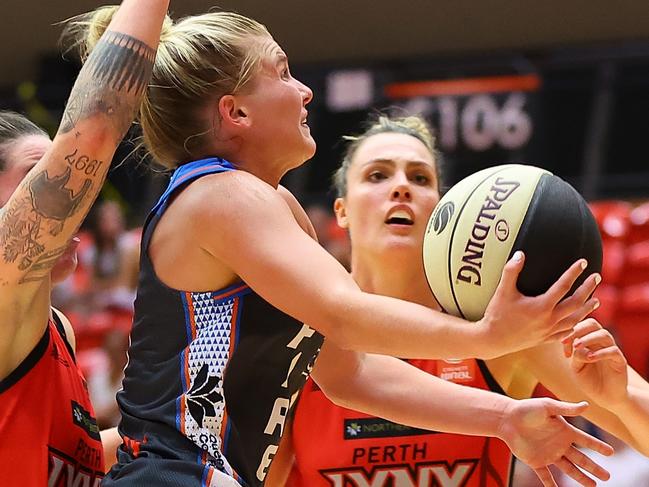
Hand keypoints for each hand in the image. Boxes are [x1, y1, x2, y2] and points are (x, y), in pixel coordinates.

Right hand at [480, 252, 599, 357]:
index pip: (564, 286)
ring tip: (596, 300)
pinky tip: (578, 320)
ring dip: (587, 308)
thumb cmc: (497, 314)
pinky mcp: (545, 339)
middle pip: (576, 302)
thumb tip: (520, 254)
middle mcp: (549, 319)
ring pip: (575, 319)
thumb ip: (511, 271)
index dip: (574, 272)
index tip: (583, 262)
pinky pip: (566, 333)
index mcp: (541, 306)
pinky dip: (576, 326)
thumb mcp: (503, 291)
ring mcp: (549, 331)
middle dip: (588, 289)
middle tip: (597, 277)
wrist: (493, 340)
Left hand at [499, 398, 612, 486]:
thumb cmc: (526, 409)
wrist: (506, 418)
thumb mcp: (548, 407)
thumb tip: (587, 405)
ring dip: (580, 478)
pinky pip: (546, 476)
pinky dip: (551, 485)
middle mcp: (559, 444)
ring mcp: (548, 454)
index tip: (611, 452)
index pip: (586, 440)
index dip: (598, 446)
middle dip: (594, 468)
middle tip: (607, 477)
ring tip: (593, 486)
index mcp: (564, 430)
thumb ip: (567, 409)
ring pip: (569, 469)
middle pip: (581, 459)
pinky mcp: (536, 461)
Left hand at [562, 318, 628, 405]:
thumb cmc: (589, 379)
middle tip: (567, 341)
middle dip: (578, 329)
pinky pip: (613, 350)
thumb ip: (575, 355)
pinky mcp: (620, 361)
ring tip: (577, 347)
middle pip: (592, 324)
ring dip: (588, 339)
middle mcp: (600, 342)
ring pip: (604, 334)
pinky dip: (600, 352)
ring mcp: (611, 350)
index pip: (580, 325)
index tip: (562, 343)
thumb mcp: (576, 367)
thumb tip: (575, 345)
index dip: (570, 331)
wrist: (605, 397)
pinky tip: (590, 358)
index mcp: (588, 341)